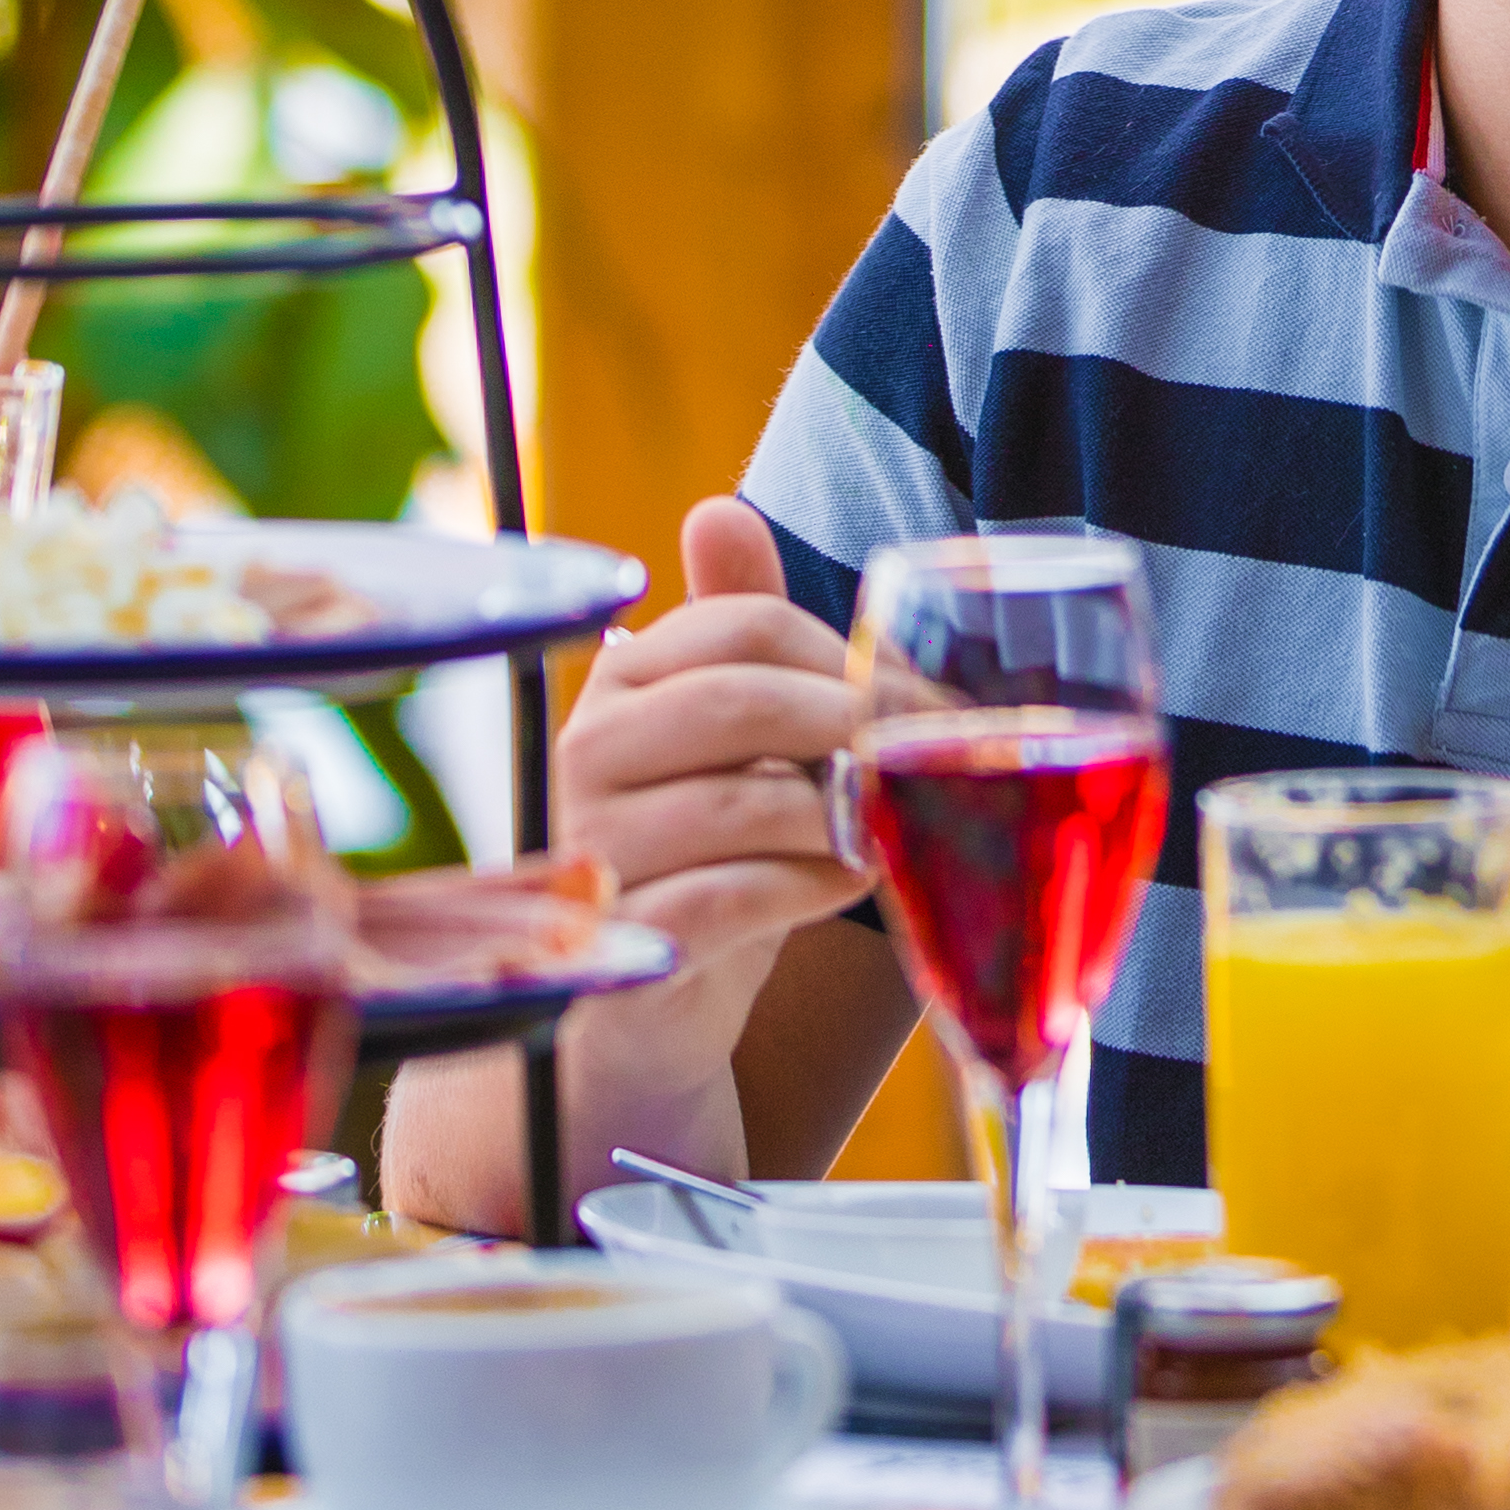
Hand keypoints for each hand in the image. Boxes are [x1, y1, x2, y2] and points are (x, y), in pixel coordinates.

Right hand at [554, 496, 871, 1042]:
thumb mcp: (734, 733)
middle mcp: (587, 751)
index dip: (848, 654)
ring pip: (743, 804)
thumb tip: (718, 509)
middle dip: (853, 726)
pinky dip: (811, 885)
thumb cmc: (713, 844)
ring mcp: (597, 850)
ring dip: (840, 818)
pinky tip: (845, 880)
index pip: (743, 625)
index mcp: (621, 680)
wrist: (650, 1000)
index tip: (920, 695)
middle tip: (922, 757)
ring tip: (882, 830)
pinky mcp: (626, 940)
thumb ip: (738, 629)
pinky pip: (734, 897)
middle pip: (741, 702)